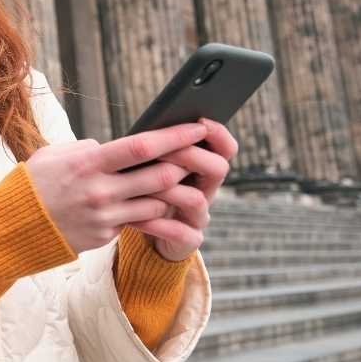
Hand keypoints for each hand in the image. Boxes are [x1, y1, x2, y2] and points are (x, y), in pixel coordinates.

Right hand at [24, 123, 206, 253]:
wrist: (13, 226)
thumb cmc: (33, 183)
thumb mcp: (55, 154)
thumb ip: (88, 148)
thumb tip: (114, 147)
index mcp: (87, 163)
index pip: (141, 147)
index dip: (174, 137)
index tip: (196, 128)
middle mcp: (100, 191)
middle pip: (160, 176)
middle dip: (185, 165)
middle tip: (196, 156)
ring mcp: (104, 216)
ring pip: (157, 203)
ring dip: (172, 192)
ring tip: (180, 181)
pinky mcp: (105, 235)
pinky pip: (139, 222)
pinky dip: (151, 211)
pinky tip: (156, 203)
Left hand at [133, 118, 237, 260]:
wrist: (142, 233)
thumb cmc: (140, 191)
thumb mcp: (143, 167)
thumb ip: (148, 151)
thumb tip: (138, 129)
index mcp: (199, 168)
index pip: (223, 148)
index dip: (218, 134)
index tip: (201, 121)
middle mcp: (205, 190)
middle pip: (217, 168)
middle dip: (191, 156)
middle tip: (165, 151)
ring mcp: (198, 216)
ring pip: (197, 199)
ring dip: (171, 189)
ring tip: (144, 186)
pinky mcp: (188, 240)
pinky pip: (181, 232)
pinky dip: (159, 224)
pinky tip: (137, 219)